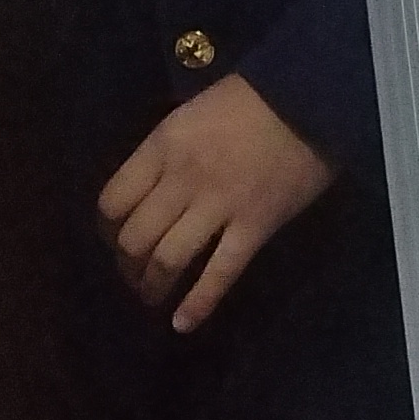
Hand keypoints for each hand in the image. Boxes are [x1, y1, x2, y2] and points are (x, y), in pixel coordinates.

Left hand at [99, 71, 334, 331]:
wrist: (311, 95)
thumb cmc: (251, 99)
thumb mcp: (191, 114)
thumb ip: (166, 153)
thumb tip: (147, 190)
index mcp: (163, 146)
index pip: (113, 201)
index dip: (108, 229)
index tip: (115, 239)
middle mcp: (183, 179)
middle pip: (135, 238)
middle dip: (128, 265)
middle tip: (135, 275)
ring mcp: (219, 205)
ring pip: (168, 260)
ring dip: (153, 286)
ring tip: (153, 297)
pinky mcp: (255, 226)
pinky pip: (220, 273)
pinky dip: (198, 304)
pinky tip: (183, 324)